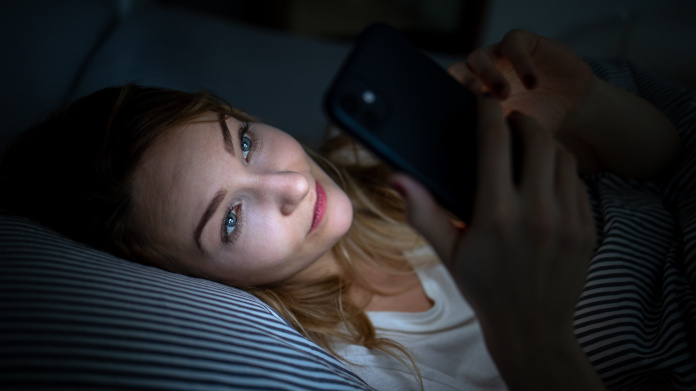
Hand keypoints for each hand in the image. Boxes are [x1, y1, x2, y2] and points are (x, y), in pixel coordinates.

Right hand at [390, 97, 599, 387]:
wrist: (531, 327)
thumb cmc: (483, 287)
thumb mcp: (448, 252)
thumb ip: (423, 212)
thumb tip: (398, 176)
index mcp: (496, 214)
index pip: (495, 143)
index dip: (488, 114)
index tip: (484, 102)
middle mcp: (536, 211)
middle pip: (537, 139)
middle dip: (522, 121)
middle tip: (510, 120)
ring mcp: (567, 219)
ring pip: (563, 157)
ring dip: (545, 142)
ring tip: (529, 144)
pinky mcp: (587, 228)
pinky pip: (578, 183)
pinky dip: (561, 169)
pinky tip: (546, 176)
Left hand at [448, 29, 593, 134]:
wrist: (572, 102)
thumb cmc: (540, 122)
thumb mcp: (518, 136)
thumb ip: (499, 139)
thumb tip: (482, 158)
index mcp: (473, 98)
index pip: (449, 96)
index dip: (450, 104)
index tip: (459, 119)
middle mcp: (480, 76)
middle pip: (456, 73)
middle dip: (460, 84)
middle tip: (474, 98)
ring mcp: (497, 57)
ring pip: (478, 58)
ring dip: (487, 74)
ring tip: (504, 94)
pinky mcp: (520, 42)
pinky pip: (512, 44)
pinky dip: (520, 62)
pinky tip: (533, 82)